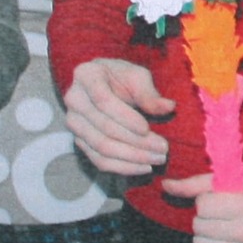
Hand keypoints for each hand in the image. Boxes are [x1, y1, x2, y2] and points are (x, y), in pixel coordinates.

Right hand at [63, 58, 173, 174]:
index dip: (125, 118)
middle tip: (163, 148)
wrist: (102, 84)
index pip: (104, 102)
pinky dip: (123, 167)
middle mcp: (75, 100)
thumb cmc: (121, 78)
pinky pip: (99, 160)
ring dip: (133, 157)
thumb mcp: (137, 76)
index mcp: (87, 76)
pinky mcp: (79, 141)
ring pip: (102, 148)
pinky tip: (144, 167)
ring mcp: (74, 123)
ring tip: (158, 159)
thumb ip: (149, 93)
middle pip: (104, 128)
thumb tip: (169, 107)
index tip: (147, 129)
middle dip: (136, 142)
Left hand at [160, 172, 242, 242]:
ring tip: (222, 227)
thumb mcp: (238, 180)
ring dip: (205, 234)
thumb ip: (200, 183)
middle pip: (199, 226)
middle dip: (204, 217)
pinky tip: (226, 241)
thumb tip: (166, 186)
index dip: (206, 200)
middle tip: (221, 214)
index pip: (203, 206)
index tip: (220, 200)